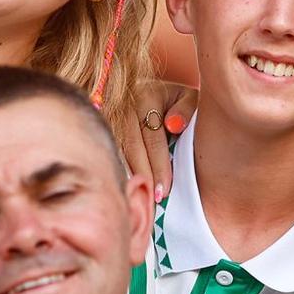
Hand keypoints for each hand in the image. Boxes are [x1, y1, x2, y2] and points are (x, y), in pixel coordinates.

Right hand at [121, 82, 196, 199]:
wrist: (161, 92)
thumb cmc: (180, 101)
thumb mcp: (190, 98)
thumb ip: (186, 109)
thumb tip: (173, 125)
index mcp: (147, 95)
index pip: (153, 138)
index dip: (159, 166)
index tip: (163, 190)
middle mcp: (125, 103)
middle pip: (132, 146)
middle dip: (143, 175)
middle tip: (151, 201)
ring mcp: (111, 114)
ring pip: (118, 150)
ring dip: (128, 175)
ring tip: (137, 198)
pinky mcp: (104, 124)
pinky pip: (111, 150)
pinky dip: (118, 169)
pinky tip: (126, 187)